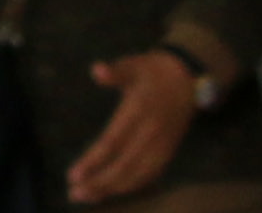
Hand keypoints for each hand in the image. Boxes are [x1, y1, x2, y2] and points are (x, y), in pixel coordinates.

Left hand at [61, 50, 202, 202]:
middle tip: (75, 194)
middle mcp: (151, 133)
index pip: (112, 142)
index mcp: (139, 112)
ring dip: (112, 189)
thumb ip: (116, 71)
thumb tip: (97, 70)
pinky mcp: (168, 152)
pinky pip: (149, 175)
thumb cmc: (153, 71)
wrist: (188, 79)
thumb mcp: (134, 64)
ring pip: (137, 175)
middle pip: (123, 166)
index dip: (93, 161)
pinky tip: (112, 191)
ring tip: (87, 196)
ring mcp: (162, 146)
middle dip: (99, 183)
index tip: (73, 175)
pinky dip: (130, 186)